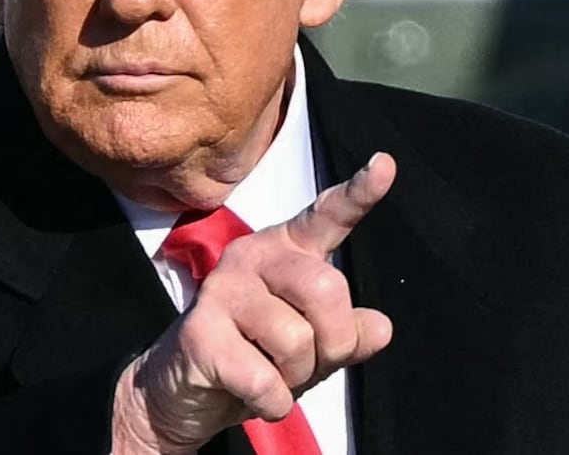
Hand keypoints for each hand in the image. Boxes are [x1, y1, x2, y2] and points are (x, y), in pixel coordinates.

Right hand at [111, 153, 396, 453]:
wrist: (183, 391)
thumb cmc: (256, 357)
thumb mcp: (314, 348)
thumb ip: (348, 334)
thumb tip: (380, 327)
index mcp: (287, 250)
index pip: (327, 215)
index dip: (358, 193)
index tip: (385, 165)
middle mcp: (253, 255)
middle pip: (326, 290)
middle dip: (332, 344)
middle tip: (307, 363)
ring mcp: (222, 289)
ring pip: (297, 340)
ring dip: (295, 378)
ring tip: (269, 374)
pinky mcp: (200, 331)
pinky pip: (266, 379)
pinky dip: (272, 402)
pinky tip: (252, 395)